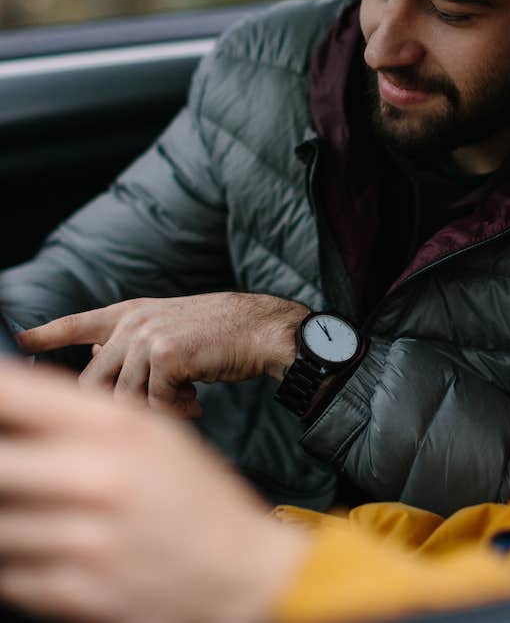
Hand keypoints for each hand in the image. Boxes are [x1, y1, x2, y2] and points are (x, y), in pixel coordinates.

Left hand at [0, 360, 307, 622]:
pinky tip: (33, 543)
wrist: (241, 571)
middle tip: (10, 465)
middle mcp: (99, 476)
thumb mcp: (153, 434)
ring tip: (24, 500)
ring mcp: (85, 540)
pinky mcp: (76, 594)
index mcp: (119, 426)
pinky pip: (4, 572)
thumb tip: (13, 402)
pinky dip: (9, 557)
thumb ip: (85, 415)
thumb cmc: (194, 495)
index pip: (17, 395)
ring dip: (1, 510)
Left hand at [17, 293, 309, 417]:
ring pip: (123, 400)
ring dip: (155, 412)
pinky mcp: (166, 355)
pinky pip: (154, 403)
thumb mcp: (171, 330)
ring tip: (186, 408)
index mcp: (131, 314)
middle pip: (92, 383)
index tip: (20, 341)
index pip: (79, 324)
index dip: (47, 334)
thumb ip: (132, 344)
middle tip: (151, 420)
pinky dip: (176, 412)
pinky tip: (198, 405)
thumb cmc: (222, 336)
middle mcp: (132, 322)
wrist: (262, 329)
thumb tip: (92, 366)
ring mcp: (146, 337)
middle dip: (114, 412)